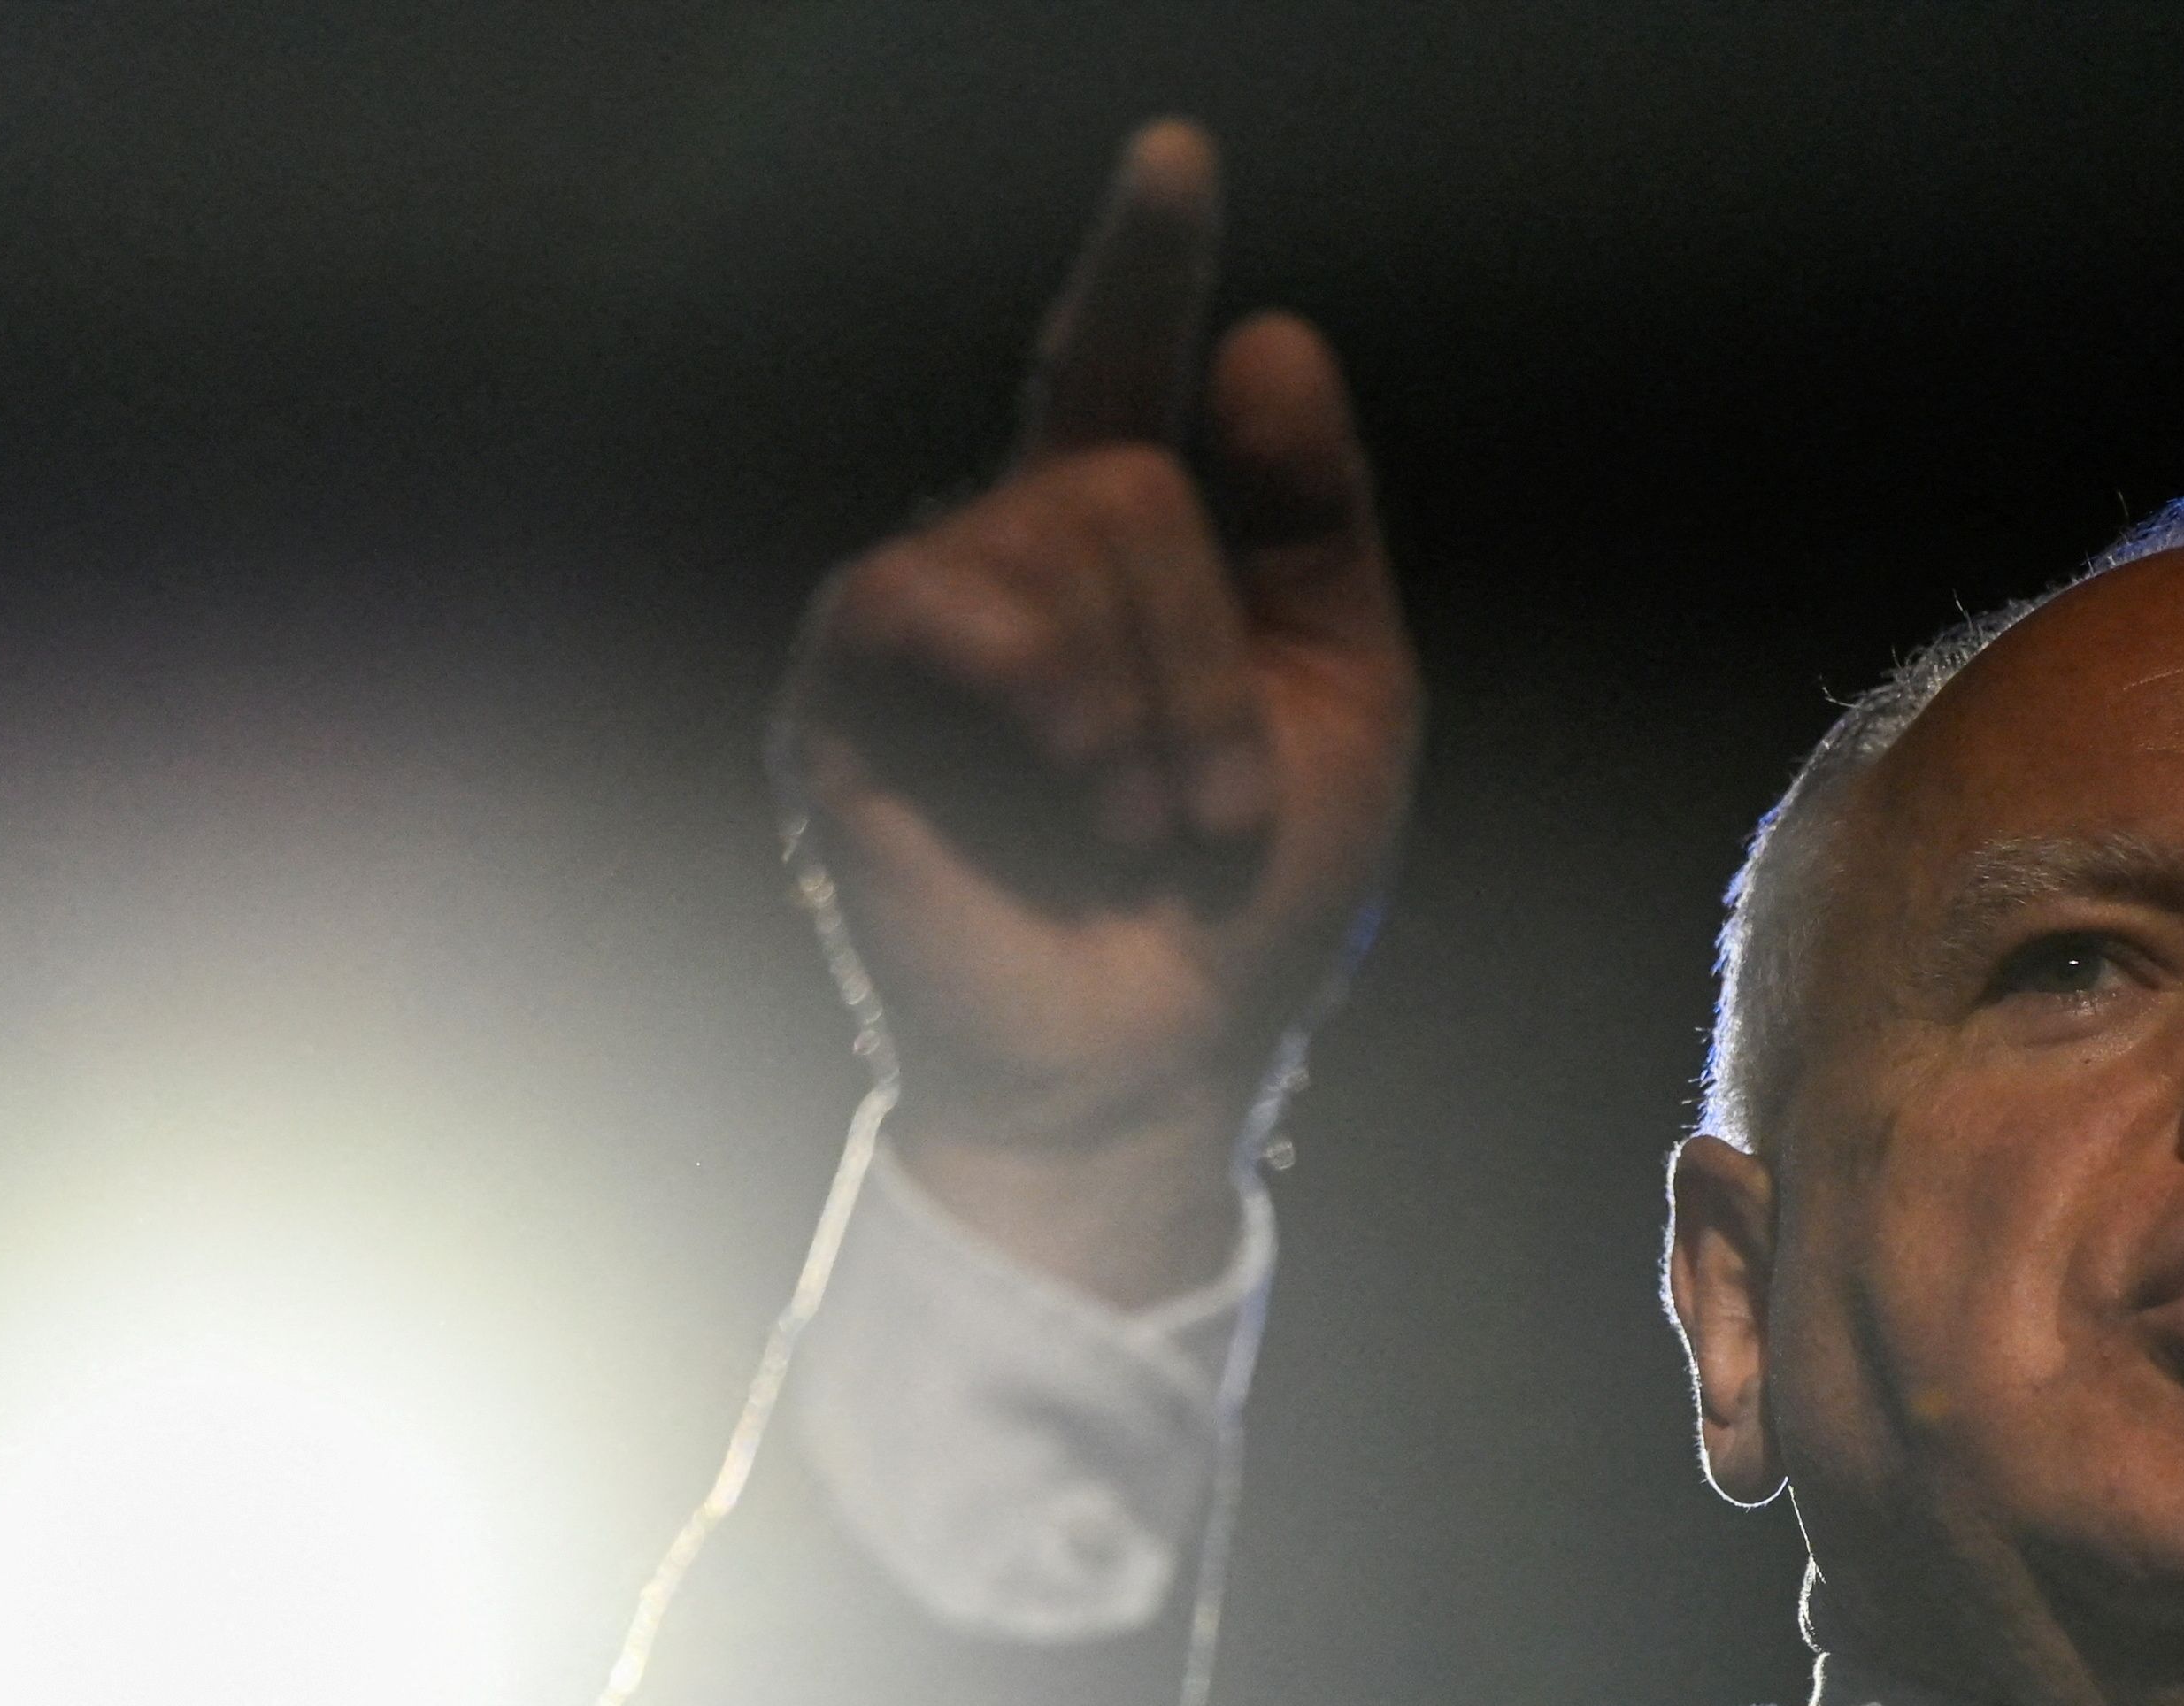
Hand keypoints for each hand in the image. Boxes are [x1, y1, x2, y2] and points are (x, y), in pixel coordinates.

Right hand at [771, 121, 1419, 1300]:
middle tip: (1216, 804)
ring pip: (1057, 531)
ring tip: (1157, 827)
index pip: (1121, 370)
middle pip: (1120, 470)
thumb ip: (1312, 524)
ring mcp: (919, 631)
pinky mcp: (843, 702)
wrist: (1153, 1074)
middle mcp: (1011, 569)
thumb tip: (1268, 335)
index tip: (1178, 153)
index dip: (1143, 261)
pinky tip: (1082, 782)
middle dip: (1209, 644)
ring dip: (1152, 693)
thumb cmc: (1244, 911)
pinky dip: (1041, 686)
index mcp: (1126, 562)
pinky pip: (933, 596)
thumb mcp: (1340, 700)